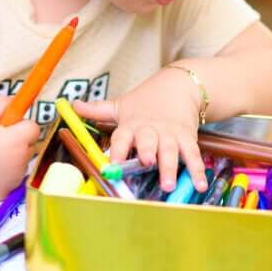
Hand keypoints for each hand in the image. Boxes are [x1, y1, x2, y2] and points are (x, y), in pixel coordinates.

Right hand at [0, 96, 39, 200]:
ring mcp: (14, 180)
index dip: (21, 126)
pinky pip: (13, 179)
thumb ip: (5, 104)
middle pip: (30, 147)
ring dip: (13, 159)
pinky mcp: (6, 193)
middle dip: (18, 142)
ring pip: (22, 164)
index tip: (8, 128)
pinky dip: (5, 175)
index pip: (34, 129)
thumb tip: (20, 103)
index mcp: (16, 141)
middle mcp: (20, 161)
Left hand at [73, 67, 207, 192]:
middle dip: (148, 152)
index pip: (122, 137)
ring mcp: (170, 135)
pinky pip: (192, 155)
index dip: (117, 149)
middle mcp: (151, 131)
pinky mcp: (187, 138)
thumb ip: (97, 109)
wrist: (179, 86)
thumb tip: (72, 105)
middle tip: (146, 162)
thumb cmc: (145, 101)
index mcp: (131, 125)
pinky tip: (199, 184)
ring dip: (170, 167)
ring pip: (170, 151)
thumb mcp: (120, 104)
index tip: (112, 163)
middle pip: (148, 142)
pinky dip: (197, 170)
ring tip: (169, 184)